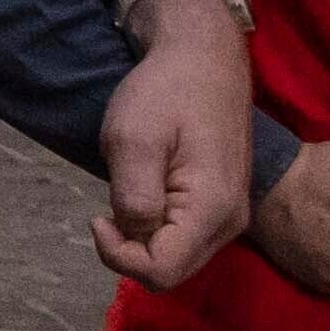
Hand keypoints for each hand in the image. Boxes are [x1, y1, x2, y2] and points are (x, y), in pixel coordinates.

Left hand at [96, 0, 258, 289]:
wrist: (203, 57)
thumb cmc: (165, 91)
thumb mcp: (132, 139)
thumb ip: (133, 197)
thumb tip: (133, 236)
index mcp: (212, 208)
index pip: (160, 272)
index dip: (118, 257)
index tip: (97, 216)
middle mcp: (231, 221)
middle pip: (171, 273)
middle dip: (130, 252)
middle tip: (107, 209)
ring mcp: (232, 214)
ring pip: (177, 257)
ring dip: (143, 238)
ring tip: (130, 188)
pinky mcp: (224, 204)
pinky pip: (185, 237)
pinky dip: (157, 226)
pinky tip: (146, 189)